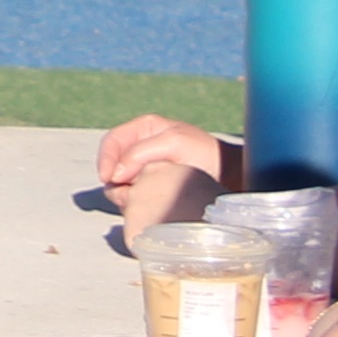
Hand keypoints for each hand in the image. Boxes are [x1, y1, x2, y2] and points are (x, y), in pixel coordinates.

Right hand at [99, 113, 225, 217]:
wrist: (232, 178)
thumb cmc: (207, 155)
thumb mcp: (174, 143)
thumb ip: (140, 152)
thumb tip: (115, 175)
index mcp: (144, 130)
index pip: (112, 142)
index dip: (105, 159)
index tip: (110, 178)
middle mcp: (141, 150)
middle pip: (112, 166)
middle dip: (118, 182)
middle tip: (132, 194)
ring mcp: (147, 172)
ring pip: (120, 186)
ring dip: (128, 196)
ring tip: (147, 200)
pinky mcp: (153, 191)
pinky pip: (134, 199)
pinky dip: (138, 205)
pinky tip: (152, 207)